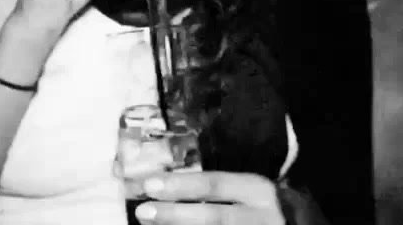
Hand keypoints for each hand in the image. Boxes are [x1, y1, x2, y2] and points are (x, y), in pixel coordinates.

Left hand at [130, 171, 322, 224]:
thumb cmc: (257, 208)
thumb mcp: (243, 193)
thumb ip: (211, 192)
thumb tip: (161, 191)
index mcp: (256, 190)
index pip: (215, 184)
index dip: (182, 185)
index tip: (149, 185)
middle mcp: (259, 216)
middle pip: (214, 217)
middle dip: (176, 215)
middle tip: (143, 212)